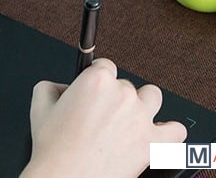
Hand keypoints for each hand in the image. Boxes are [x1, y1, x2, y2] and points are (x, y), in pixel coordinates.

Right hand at [21, 58, 186, 177]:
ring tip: (128, 119)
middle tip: (100, 116)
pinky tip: (154, 135)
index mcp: (97, 80)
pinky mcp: (154, 143)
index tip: (93, 90)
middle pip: (125, 83)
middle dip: (113, 97)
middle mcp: (122, 94)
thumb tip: (63, 88)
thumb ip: (51, 86)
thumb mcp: (39, 106)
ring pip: (153, 97)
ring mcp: (141, 118)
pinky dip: (168, 132)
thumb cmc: (54, 150)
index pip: (105, 65)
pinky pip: (176, 130)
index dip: (96, 78)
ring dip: (142, 105)